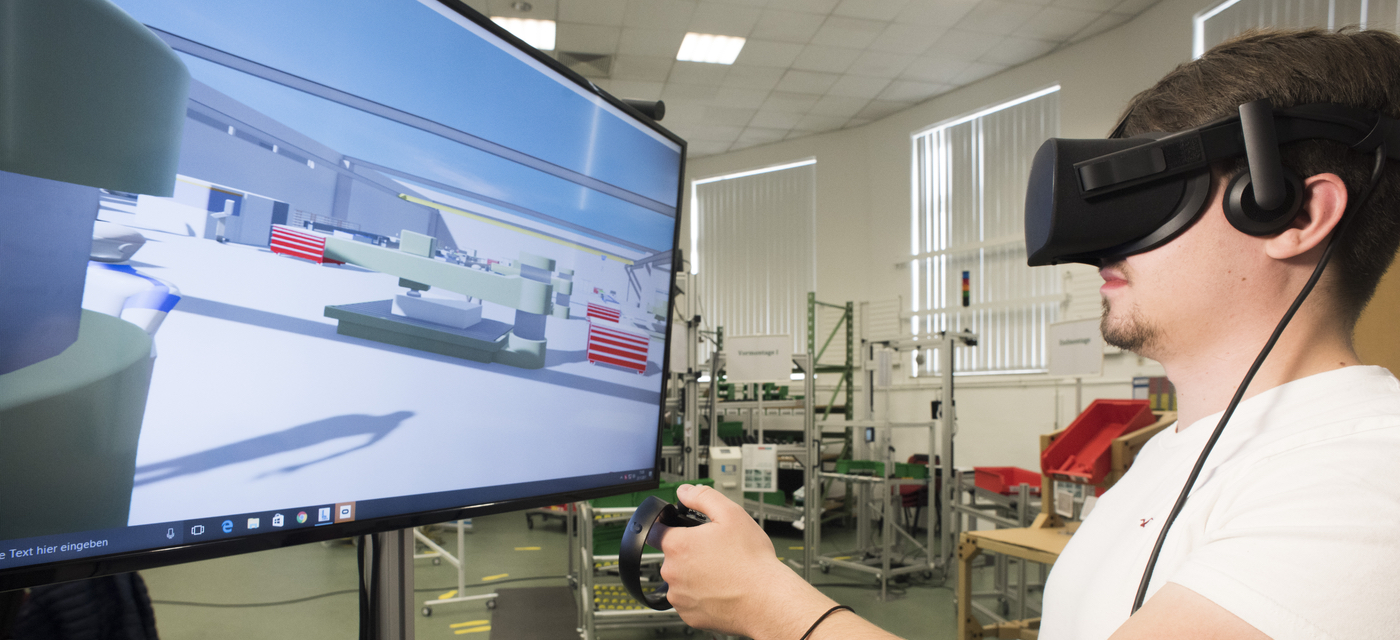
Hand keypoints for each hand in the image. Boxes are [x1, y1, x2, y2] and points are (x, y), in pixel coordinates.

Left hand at [656, 484, 835, 637]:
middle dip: (688, 552)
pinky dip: (700, 596)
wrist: (766, 600)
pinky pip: (688, 601)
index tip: (682, 530)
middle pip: (671, 556)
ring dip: (693, 575)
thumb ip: (703, 497)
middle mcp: (672, 572)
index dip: (668, 526)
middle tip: (714, 551)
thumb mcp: (731, 514)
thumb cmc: (751, 561)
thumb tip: (685, 491)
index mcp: (677, 545)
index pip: (655, 530)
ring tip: (720, 571)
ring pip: (680, 579)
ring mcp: (679, 596)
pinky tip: (720, 589)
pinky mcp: (689, 615)